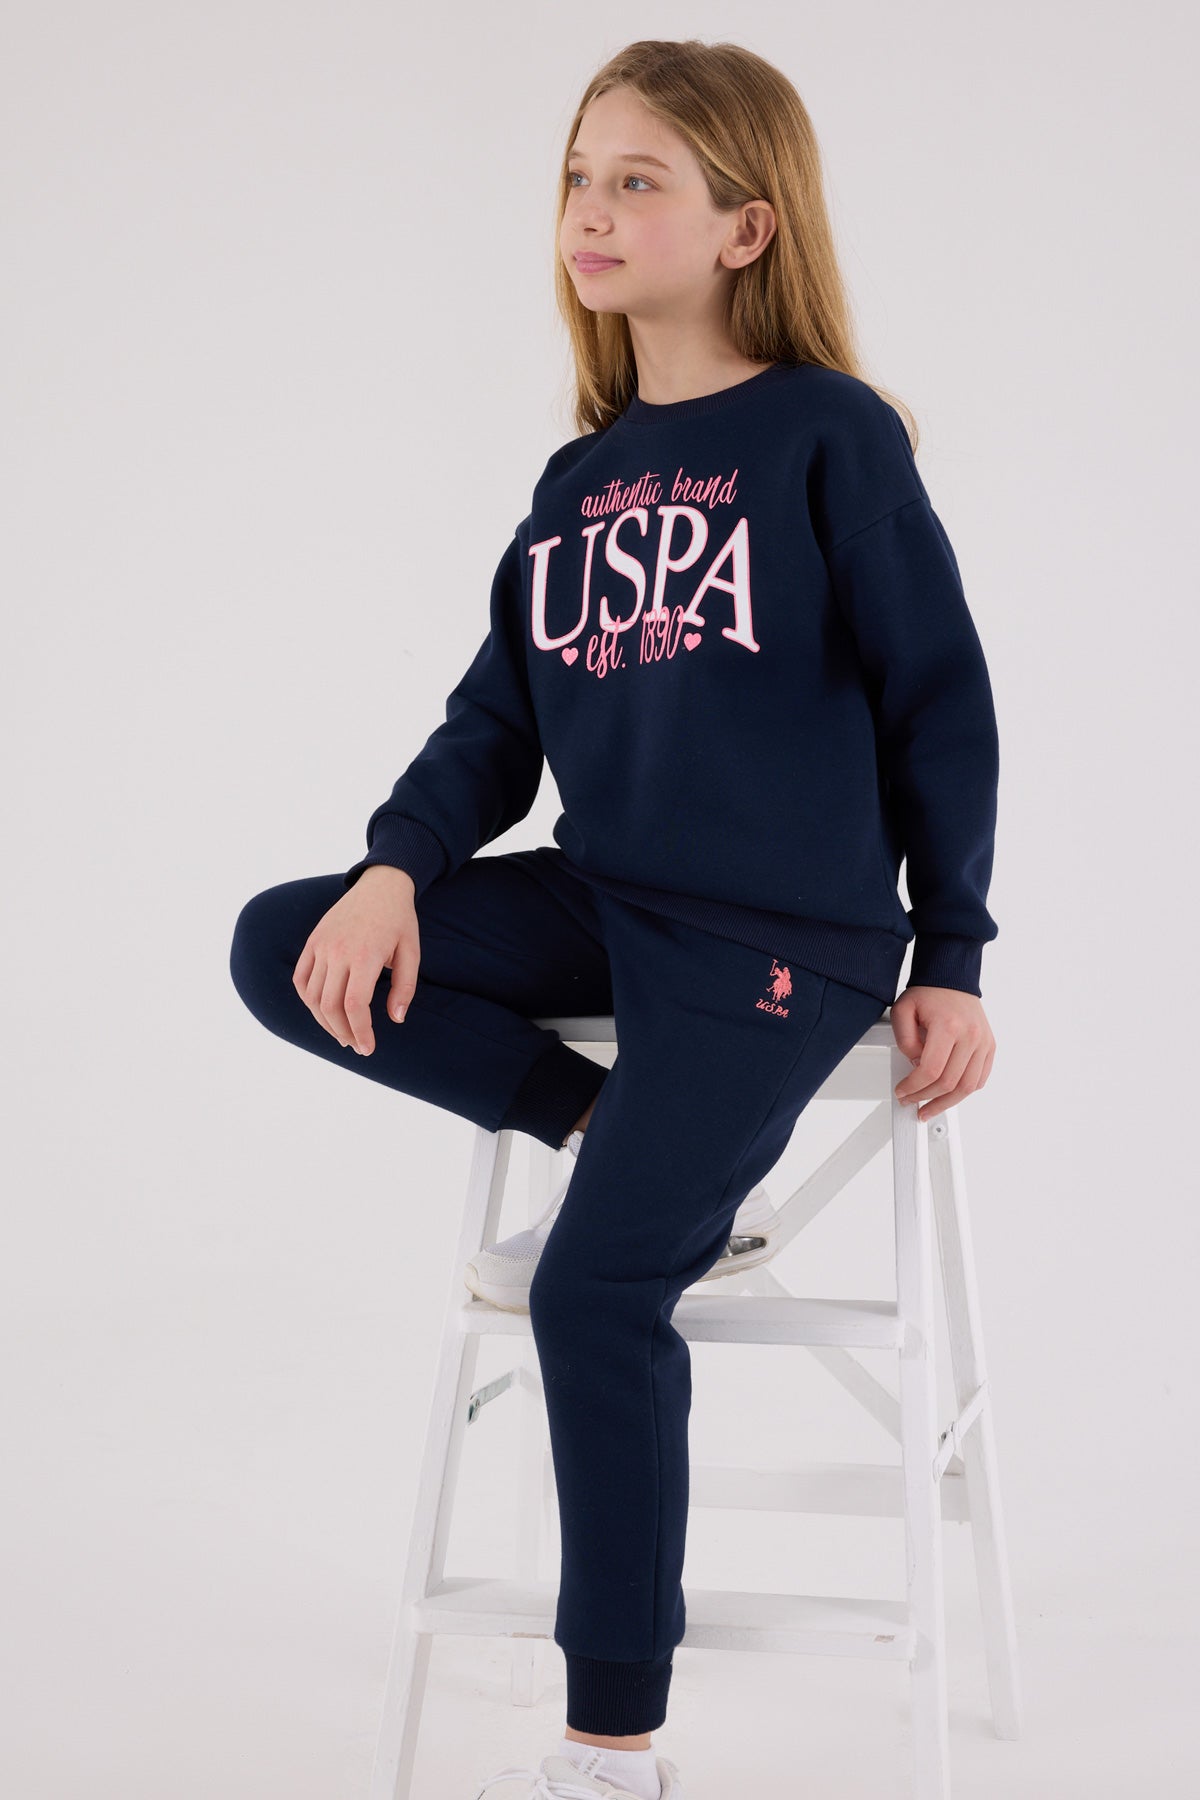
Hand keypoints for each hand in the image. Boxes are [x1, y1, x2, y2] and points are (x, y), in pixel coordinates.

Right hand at [292, 865, 419, 1055]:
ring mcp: (321, 946)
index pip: (354, 1006)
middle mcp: (338, 951)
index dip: (360, 1032)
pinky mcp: (312, 942)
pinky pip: (301, 979)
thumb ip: (404, 988)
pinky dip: (308, 1000)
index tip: (368, 1048)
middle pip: (329, 1006)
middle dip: (342, 1033)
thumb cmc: (400, 921)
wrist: (380, 885)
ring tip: (342, 1033)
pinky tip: (323, 1011)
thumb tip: (395, 1019)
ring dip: (324, 1022)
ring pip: (312, 996)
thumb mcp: (412, 952)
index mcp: (365, 955)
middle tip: (357, 1045)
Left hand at [889, 985, 994, 1122]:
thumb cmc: (928, 994)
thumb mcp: (903, 1011)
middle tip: (911, 1103)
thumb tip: (916, 1066)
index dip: (913, 1087)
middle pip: (949, 1082)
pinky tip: (950, 1096)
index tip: (902, 1092)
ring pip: (967, 1087)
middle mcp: (970, 1035)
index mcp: (948, 1026)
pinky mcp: (989, 1046)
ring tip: (930, 1109)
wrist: (951, 979)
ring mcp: (983, 1042)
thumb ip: (905, 1041)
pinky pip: (979, 1079)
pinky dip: (964, 1092)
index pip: (930, 1070)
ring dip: (947, 1103)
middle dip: (926, 1098)